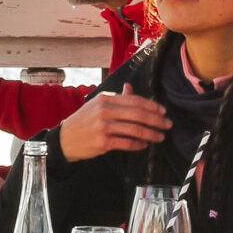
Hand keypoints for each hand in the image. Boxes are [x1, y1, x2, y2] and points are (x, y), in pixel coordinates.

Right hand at [55, 88, 171, 160]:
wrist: (64, 139)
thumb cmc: (83, 122)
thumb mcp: (97, 105)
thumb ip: (116, 97)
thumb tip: (130, 88)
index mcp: (105, 98)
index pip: (134, 100)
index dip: (152, 106)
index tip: (163, 111)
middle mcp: (105, 110)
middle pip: (138, 114)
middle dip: (156, 120)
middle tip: (167, 125)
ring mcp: (103, 126)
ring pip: (135, 129)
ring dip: (151, 134)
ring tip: (160, 137)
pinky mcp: (103, 142)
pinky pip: (127, 143)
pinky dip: (139, 144)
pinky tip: (145, 145)